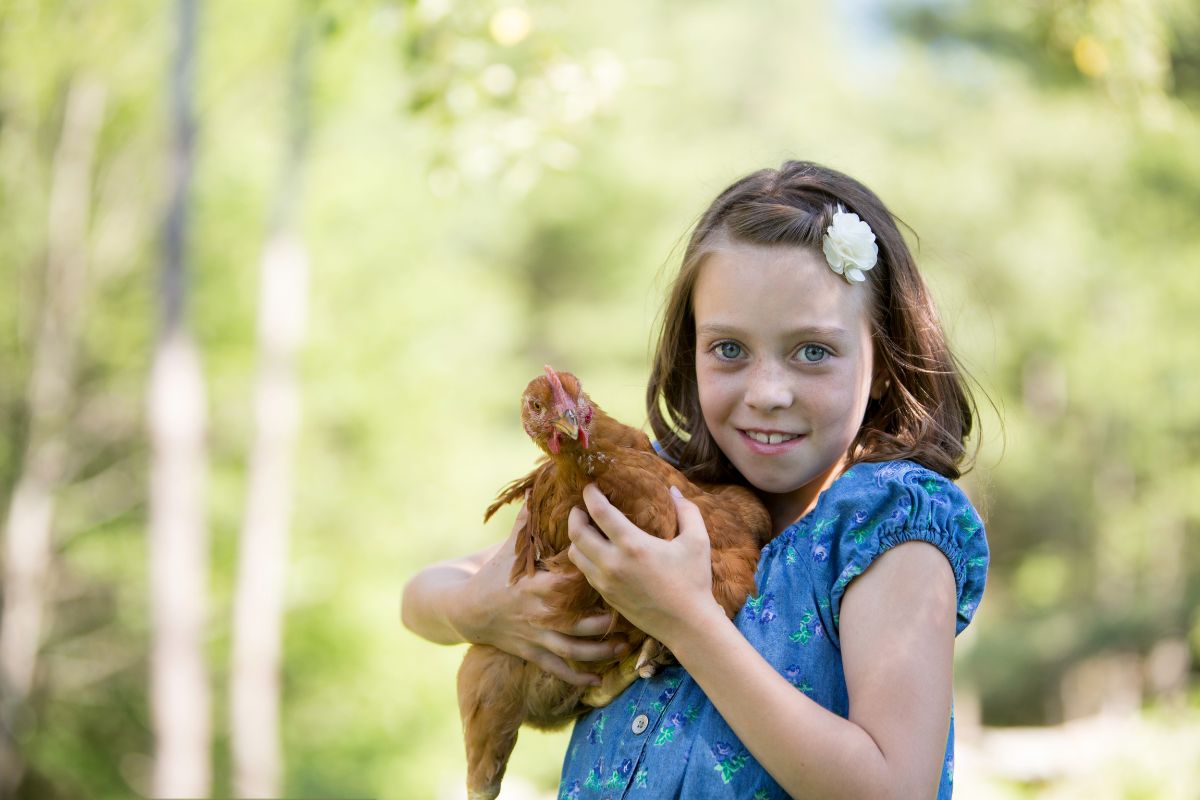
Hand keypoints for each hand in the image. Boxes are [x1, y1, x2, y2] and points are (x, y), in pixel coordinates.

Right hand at [460, 500, 628, 685]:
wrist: (467, 610)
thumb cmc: (495, 574)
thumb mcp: (511, 547)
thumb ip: (529, 521)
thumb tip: (539, 486)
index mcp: (537, 584)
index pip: (571, 582)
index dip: (595, 579)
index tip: (620, 572)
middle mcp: (539, 613)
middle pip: (579, 620)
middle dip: (606, 621)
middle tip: (633, 614)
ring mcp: (536, 636)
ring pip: (574, 650)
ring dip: (600, 652)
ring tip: (624, 647)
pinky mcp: (533, 653)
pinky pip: (559, 669)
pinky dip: (579, 678)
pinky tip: (599, 681)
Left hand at [567, 484, 723, 646]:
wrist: (688, 625)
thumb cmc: (694, 581)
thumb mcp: (697, 541)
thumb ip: (687, 511)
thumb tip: (673, 490)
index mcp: (633, 545)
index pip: (600, 512)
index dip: (591, 495)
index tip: (590, 486)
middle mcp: (613, 563)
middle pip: (577, 532)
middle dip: (575, 515)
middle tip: (581, 506)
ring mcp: (606, 582)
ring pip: (575, 554)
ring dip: (576, 538)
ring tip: (586, 529)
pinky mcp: (606, 596)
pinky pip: (585, 571)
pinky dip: (584, 557)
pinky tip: (594, 552)